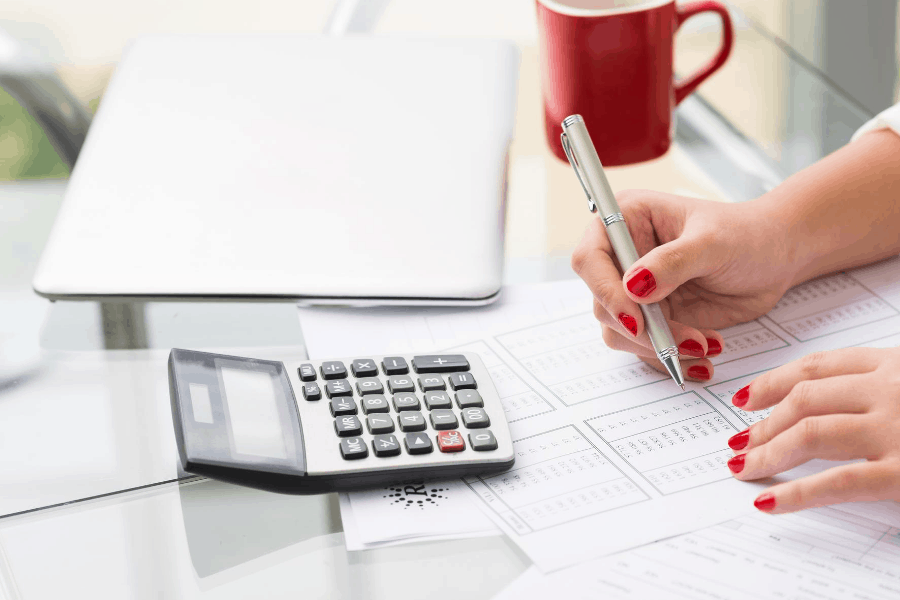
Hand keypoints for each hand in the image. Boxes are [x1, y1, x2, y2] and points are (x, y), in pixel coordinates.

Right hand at [572, 190, 794, 380]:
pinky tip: (706, 354)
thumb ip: (673, 262)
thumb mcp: (713, 242)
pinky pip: (646, 348)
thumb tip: (633, 286)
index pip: (590, 258)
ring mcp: (636, 291)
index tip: (635, 318)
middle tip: (687, 340)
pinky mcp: (653, 318)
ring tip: (705, 344)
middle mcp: (623, 257)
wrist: (776, 258)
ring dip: (661, 348)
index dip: (604, 290)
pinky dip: (673, 359)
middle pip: (602, 303)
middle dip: (642, 330)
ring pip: (621, 333)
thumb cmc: (747, 234)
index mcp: (626, 220)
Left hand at [725, 347, 899, 512]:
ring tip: (745, 468)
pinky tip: (770, 501)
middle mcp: (889, 389)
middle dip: (764, 424)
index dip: (772, 383)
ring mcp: (895, 429)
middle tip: (740, 442)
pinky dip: (798, 493)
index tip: (746, 398)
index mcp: (893, 365)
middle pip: (805, 399)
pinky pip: (839, 482)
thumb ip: (880, 390)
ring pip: (810, 433)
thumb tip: (833, 404)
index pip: (816, 368)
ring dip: (768, 453)